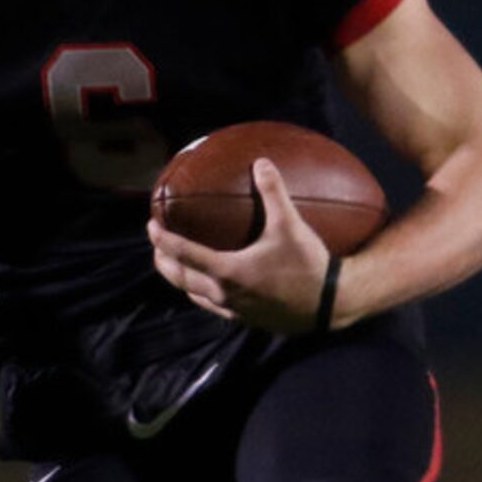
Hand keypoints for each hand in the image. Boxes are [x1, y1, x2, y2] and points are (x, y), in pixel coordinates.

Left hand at [148, 159, 334, 334]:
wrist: (330, 304)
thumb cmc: (308, 264)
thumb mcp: (290, 225)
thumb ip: (273, 193)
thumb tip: (261, 162)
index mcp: (228, 270)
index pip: (183, 253)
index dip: (162, 239)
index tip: (150, 225)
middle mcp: (224, 293)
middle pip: (181, 278)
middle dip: (164, 261)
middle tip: (157, 247)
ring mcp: (235, 309)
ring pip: (195, 296)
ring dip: (182, 280)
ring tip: (177, 267)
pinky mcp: (248, 319)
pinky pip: (215, 307)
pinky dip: (204, 295)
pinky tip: (212, 288)